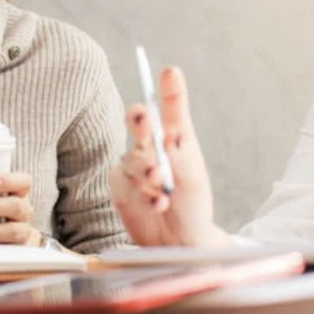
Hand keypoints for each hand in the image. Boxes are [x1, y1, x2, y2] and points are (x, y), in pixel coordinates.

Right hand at [109, 66, 232, 246]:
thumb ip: (180, 157)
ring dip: (146, 171)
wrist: (179, 241)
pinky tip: (157, 203)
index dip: (170, 89)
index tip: (170, 72)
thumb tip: (168, 135)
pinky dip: (142, 194)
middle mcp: (152, 146)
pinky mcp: (120, 185)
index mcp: (177, 138)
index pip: (172, 109)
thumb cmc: (192, 206)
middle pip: (139, 121)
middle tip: (144, 120)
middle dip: (139, 119)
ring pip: (131, 157)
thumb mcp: (194, 180)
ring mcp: (134, 165)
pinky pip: (124, 182)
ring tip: (161, 186)